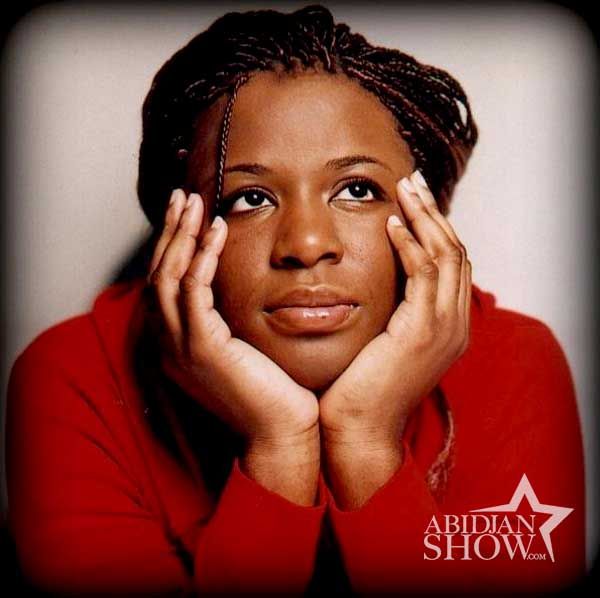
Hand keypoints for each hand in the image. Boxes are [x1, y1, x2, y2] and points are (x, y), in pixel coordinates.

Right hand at [148, 190, 319, 503]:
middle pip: (158, 274)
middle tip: (182, 197)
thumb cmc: (272, 391)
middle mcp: (170, 346)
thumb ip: (230, 320)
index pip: (165, 285)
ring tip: (194, 202)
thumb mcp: (244, 348)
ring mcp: (181, 348)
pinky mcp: (203, 349)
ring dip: (180, 236)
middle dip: (169, 232)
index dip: (173, 246)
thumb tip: (238, 289)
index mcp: (178, 345)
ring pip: (168, 277)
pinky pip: (194, 291)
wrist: (282, 433)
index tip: (188, 215)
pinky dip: (203, 257)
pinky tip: (217, 231)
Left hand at [319, 171, 470, 506]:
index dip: (435, 229)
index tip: (413, 201)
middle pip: (455, 253)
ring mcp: (443, 329)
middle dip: (434, 214)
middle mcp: (454, 326)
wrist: (357, 432)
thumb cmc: (359, 389)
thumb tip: (373, 283)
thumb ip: (389, 313)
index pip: (451, 265)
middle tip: (412, 182)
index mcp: (446, 327)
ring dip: (425, 218)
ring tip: (404, 190)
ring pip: (446, 256)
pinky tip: (391, 224)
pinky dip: (410, 245)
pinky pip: (423, 275)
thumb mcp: (381, 342)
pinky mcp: (422, 332)